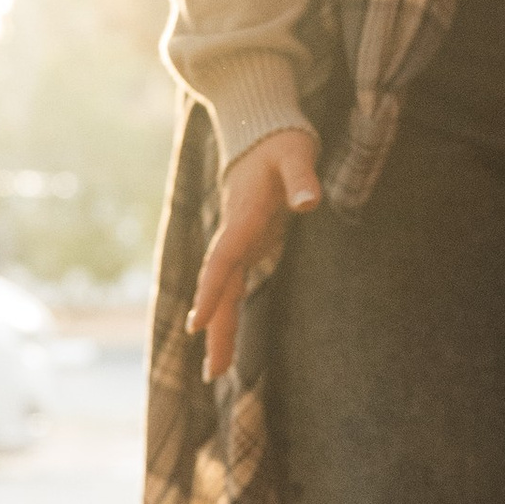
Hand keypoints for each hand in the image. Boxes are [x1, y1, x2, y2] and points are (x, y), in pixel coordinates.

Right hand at [187, 126, 321, 380]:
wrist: (258, 129)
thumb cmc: (280, 140)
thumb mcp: (296, 152)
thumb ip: (301, 177)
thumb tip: (308, 203)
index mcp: (243, 216)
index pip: (223, 259)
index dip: (209, 292)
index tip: (196, 324)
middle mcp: (234, 234)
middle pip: (218, 287)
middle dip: (214, 328)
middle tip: (211, 374)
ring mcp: (238, 242)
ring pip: (223, 292)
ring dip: (218, 329)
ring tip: (215, 373)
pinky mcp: (247, 245)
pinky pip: (232, 286)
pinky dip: (227, 313)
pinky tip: (225, 341)